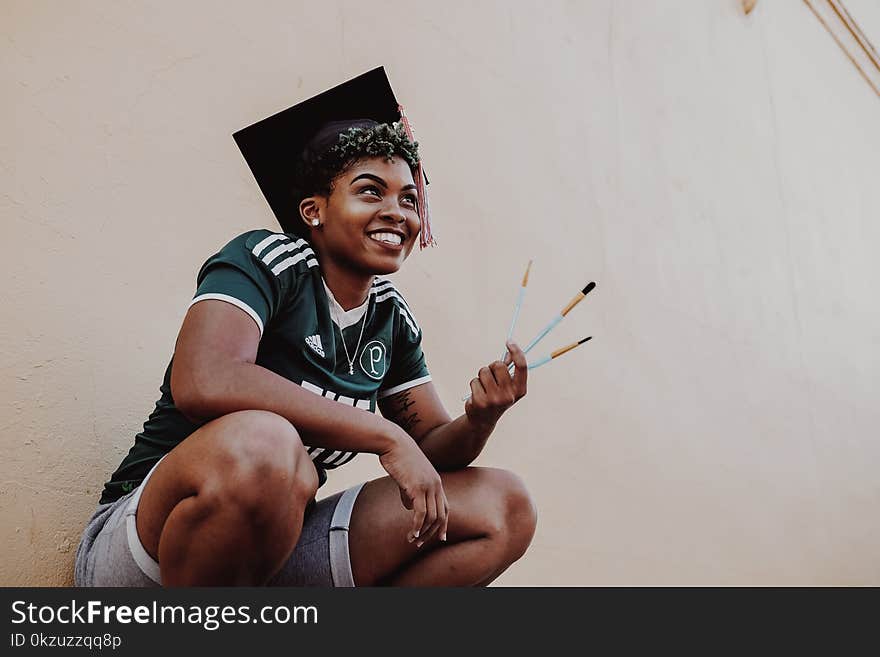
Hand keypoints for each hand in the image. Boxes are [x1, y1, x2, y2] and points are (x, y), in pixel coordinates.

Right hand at [378, 428, 448, 547]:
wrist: (393, 442)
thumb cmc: (398, 457)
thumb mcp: (407, 477)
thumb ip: (410, 492)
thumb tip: (410, 507)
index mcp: (436, 482)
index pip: (445, 508)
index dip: (444, 524)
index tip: (441, 537)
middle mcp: (436, 485)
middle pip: (441, 515)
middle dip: (432, 533)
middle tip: (421, 544)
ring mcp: (428, 486)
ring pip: (431, 517)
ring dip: (423, 532)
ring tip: (413, 541)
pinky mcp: (417, 487)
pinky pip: (421, 512)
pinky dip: (417, 526)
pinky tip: (411, 533)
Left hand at [464, 340, 527, 427]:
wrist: (483, 420)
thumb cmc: (496, 397)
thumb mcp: (506, 385)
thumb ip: (509, 369)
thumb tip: (509, 352)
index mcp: (519, 390)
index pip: (521, 366)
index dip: (516, 352)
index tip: (509, 342)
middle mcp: (509, 395)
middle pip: (498, 365)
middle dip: (492, 367)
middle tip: (491, 377)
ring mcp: (495, 399)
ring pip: (484, 371)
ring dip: (481, 376)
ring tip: (483, 388)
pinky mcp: (480, 402)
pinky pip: (474, 381)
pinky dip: (474, 385)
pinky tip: (477, 395)